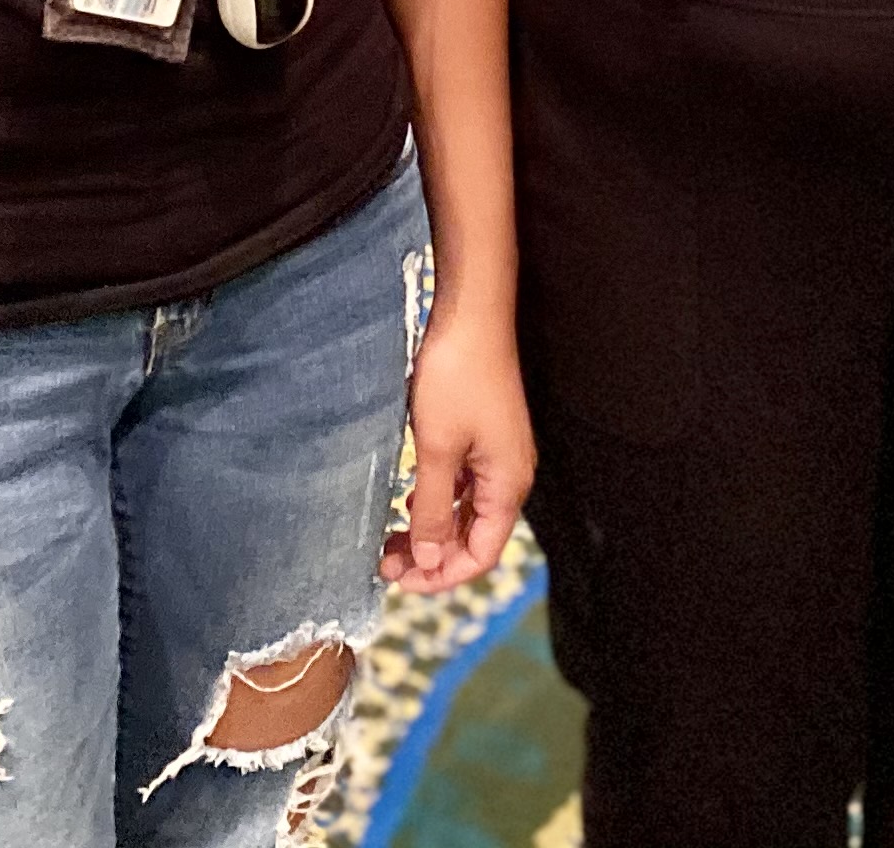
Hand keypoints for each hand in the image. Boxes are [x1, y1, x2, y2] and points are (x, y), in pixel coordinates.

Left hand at [387, 306, 534, 594]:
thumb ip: (435, 510)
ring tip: (390, 539)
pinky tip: (409, 502)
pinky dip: (437, 501)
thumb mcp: (437, 449)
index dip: (441, 576)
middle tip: (384, 562)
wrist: (470, 314)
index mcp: (508, 485)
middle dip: (432, 556)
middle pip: (475, 538)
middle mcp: (509, 476)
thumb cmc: (457, 376)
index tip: (398, 579)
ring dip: (431, 530)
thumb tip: (431, 562)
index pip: (482, 555)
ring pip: (467, 513)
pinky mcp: (483, 436)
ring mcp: (497, 455)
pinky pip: (464, 486)